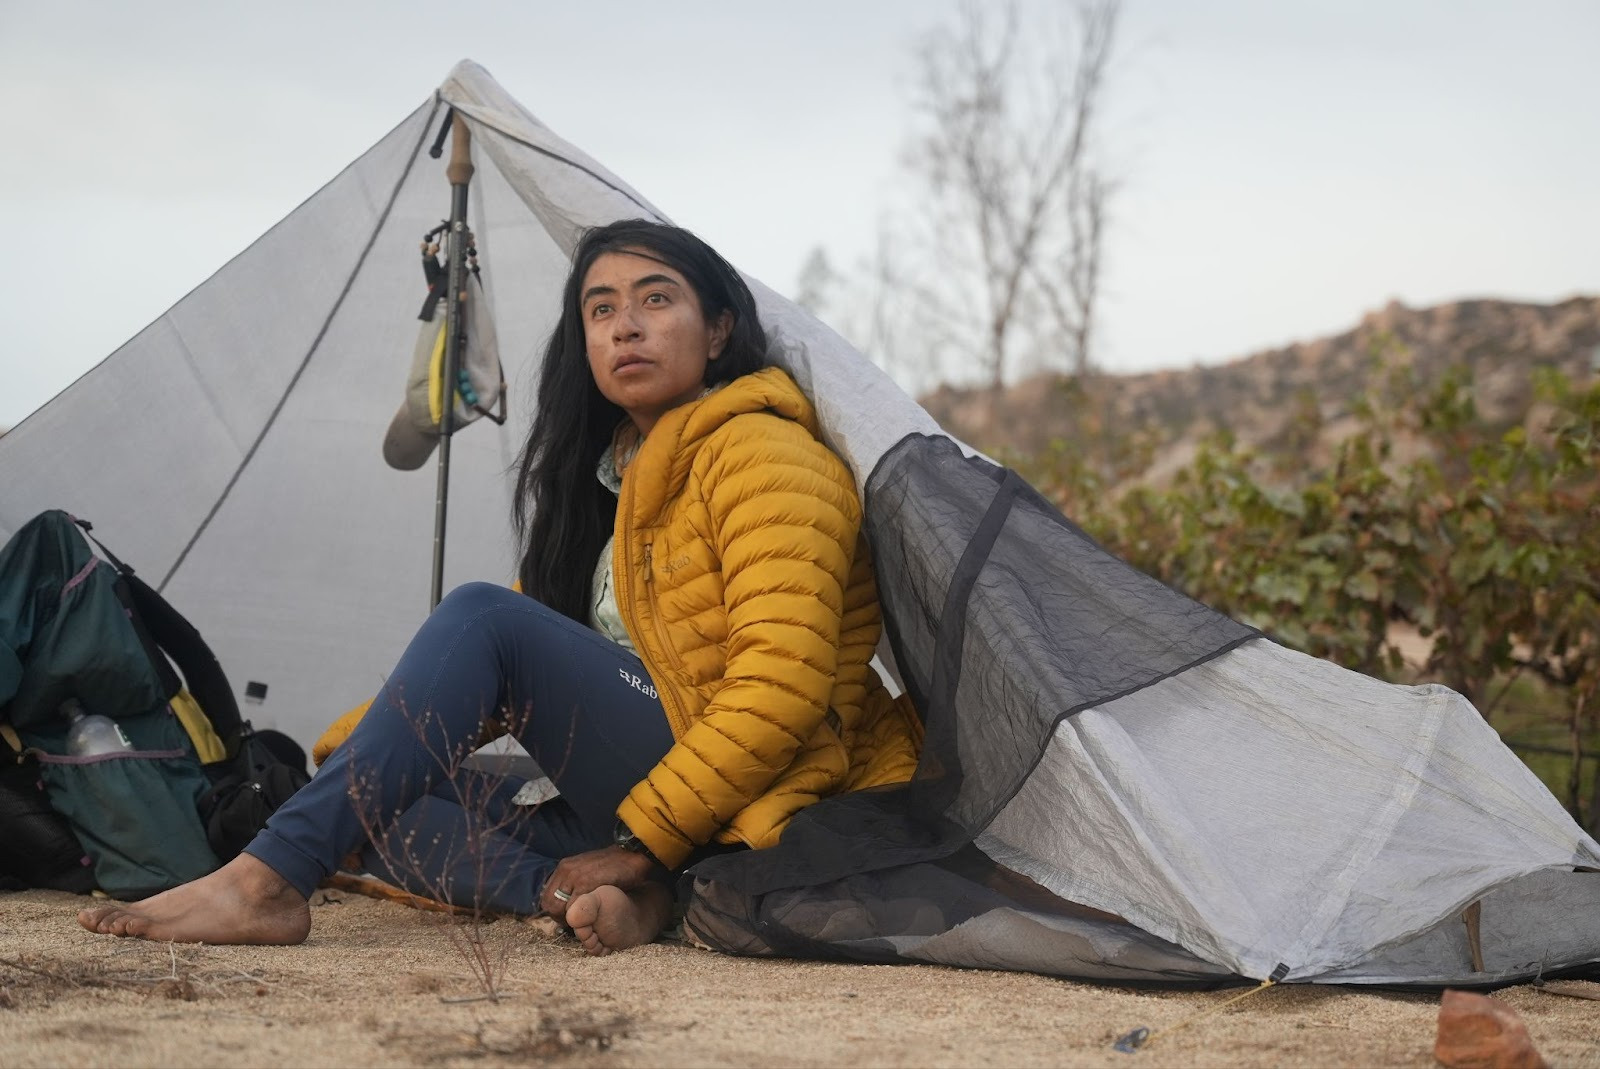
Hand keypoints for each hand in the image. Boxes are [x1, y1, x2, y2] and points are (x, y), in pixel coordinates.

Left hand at [538, 845, 658, 921]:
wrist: (632, 854)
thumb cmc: (614, 865)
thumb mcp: (588, 869)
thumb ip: (575, 881)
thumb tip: (566, 900)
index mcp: (564, 867)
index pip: (546, 895)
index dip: (555, 911)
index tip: (567, 917)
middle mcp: (565, 870)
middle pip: (548, 903)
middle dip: (558, 917)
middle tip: (574, 924)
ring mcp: (574, 876)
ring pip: (557, 907)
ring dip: (567, 918)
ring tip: (581, 923)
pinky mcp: (586, 882)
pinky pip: (573, 907)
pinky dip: (578, 916)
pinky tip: (589, 918)